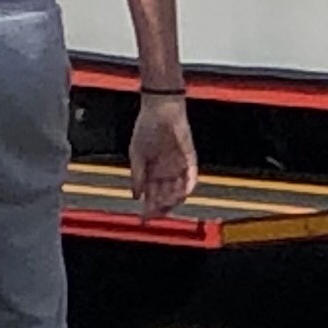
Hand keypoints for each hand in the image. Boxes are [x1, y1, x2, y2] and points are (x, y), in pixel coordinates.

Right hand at [125, 90, 197, 220]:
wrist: (160, 109)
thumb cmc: (146, 127)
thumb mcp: (136, 154)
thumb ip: (137, 175)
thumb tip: (136, 195)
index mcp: (152, 171)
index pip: (152, 194)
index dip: (149, 207)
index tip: (144, 217)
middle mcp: (166, 171)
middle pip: (166, 195)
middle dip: (161, 207)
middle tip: (155, 215)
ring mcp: (179, 165)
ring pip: (179, 189)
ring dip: (173, 199)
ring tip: (166, 205)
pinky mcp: (190, 158)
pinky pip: (191, 176)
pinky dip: (188, 186)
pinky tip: (182, 194)